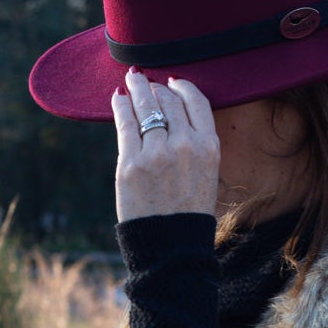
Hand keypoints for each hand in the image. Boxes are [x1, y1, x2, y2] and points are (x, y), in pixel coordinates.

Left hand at [112, 69, 219, 221]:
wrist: (172, 247)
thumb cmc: (188, 213)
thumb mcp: (206, 175)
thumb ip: (195, 146)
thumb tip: (173, 117)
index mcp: (209, 147)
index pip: (196, 101)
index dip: (182, 87)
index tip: (172, 82)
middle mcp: (185, 145)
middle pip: (168, 101)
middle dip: (156, 87)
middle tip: (145, 81)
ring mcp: (156, 153)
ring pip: (146, 107)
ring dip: (138, 90)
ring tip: (132, 80)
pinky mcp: (130, 163)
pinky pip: (125, 123)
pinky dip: (121, 106)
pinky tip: (118, 97)